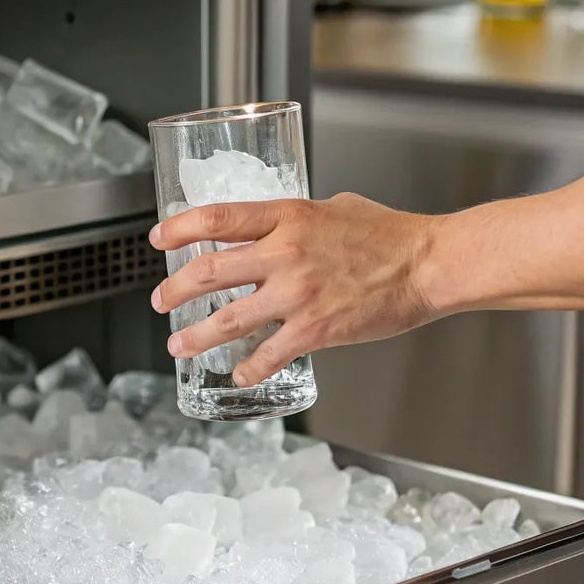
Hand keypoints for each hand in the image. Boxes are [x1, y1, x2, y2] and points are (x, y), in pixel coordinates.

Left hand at [149, 193, 442, 386]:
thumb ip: (297, 219)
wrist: (426, 265)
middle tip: (160, 300)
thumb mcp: (333, 208)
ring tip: (178, 345)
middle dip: (174, 290)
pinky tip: (240, 374)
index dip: (179, 229)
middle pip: (208, 271)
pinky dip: (248, 369)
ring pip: (227, 319)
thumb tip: (276, 228)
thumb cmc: (389, 235)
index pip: (217, 219)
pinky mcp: (314, 329)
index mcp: (287, 217)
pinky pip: (267, 354)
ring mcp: (297, 294)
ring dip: (195, 336)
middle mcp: (284, 254)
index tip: (158, 238)